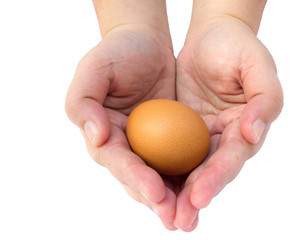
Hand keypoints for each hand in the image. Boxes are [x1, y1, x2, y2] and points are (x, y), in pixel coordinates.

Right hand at [65, 25, 177, 228]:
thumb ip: (84, 102)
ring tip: (190, 218)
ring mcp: (148, 146)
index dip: (136, 178)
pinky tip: (202, 194)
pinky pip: (180, 162)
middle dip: (157, 201)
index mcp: (104, 135)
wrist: (145, 43)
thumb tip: (96, 137)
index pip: (119, 162)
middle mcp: (125, 146)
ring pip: (161, 178)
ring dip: (175, 200)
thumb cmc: (117, 53)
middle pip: (139, 179)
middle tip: (176, 219)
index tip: (157, 191)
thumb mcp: (93, 70)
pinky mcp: (170, 141)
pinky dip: (189, 179)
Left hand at [173, 16, 282, 229]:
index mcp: (247, 128)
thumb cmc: (238, 48)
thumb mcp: (258, 66)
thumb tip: (253, 132)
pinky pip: (170, 152)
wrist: (213, 37)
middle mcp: (226, 139)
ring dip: (176, 193)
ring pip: (189, 169)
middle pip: (209, 173)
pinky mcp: (183, 131)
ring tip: (164, 216)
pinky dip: (161, 170)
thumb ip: (265, 98)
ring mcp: (203, 137)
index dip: (216, 178)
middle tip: (178, 220)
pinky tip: (149, 187)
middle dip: (194, 197)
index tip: (199, 196)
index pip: (231, 158)